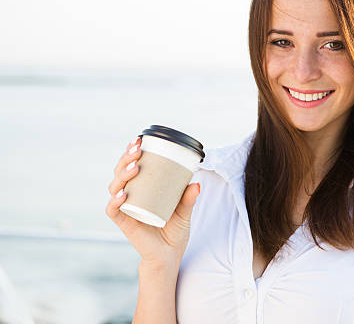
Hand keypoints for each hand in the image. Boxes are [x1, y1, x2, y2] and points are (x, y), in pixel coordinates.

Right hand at [105, 137, 200, 268]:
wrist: (169, 256)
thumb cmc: (174, 230)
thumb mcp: (185, 211)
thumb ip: (189, 199)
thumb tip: (197, 183)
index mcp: (142, 188)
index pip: (132, 166)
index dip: (131, 152)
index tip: (139, 140)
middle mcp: (130, 195)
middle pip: (121, 172)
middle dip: (126, 158)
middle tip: (137, 150)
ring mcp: (126, 208)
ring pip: (115, 187)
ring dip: (122, 175)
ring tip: (134, 167)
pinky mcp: (124, 222)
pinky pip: (114, 210)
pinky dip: (115, 201)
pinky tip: (122, 194)